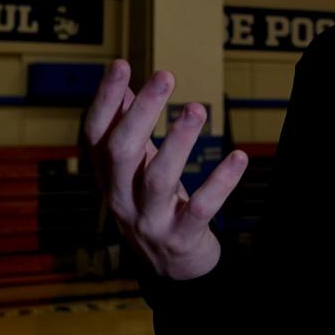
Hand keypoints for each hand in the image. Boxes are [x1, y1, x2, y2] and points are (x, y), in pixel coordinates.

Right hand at [82, 59, 248, 279]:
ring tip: (198, 108)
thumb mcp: (135, 169)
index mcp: (107, 177)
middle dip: (141, 112)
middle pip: (121, 152)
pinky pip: (200, 208)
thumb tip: (121, 82)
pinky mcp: (181, 238)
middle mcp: (122, 199)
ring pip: (158, 179)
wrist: (171, 270)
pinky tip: (238, 157)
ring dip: (179, 142)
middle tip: (165, 75)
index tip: (121, 64)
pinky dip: (220, 182)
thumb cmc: (153, 204)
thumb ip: (126, 128)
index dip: (104, 100)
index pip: (96, 135)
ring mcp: (150, 222)